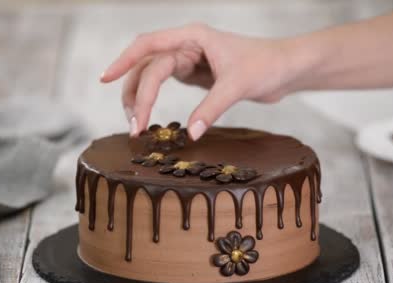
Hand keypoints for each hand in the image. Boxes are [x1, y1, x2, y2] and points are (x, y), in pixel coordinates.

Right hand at [101, 23, 312, 139]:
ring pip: (152, 76)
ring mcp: (188, 60)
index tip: (106, 79)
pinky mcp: (194, 75)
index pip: (149, 46)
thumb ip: (212, 108)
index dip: (124, 61)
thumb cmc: (267, 65)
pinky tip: (148, 117)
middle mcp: (186, 46)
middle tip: (133, 125)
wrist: (286, 69)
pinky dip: (154, 100)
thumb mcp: (238, 86)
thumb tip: (190, 134)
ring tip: (136, 125)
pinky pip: (165, 85)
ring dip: (140, 98)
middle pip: (146, 66)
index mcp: (192, 37)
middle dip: (135, 94)